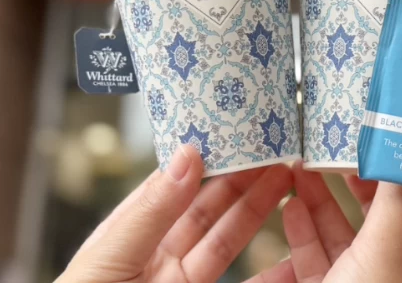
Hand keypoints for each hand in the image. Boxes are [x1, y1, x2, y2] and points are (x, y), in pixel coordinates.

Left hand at [57, 145, 293, 282]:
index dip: (205, 158)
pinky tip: (291, 256)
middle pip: (207, 208)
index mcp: (128, 234)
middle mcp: (157, 254)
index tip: (234, 134)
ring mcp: (181, 281)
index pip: (172, 184)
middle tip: (273, 150)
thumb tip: (187, 156)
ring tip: (286, 178)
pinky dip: (272, 274)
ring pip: (227, 238)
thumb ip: (151, 211)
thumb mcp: (110, 258)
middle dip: (241, 177)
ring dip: (259, 209)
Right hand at [259, 162, 401, 282]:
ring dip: (324, 201)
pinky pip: (318, 260)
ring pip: (346, 237)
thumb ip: (396, 206)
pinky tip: (290, 204)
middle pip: (386, 221)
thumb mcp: (382, 257)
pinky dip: (304, 232)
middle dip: (363, 185)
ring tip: (304, 165)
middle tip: (345, 151)